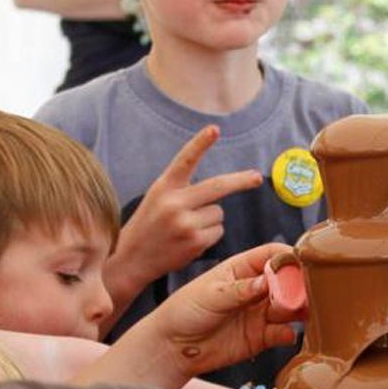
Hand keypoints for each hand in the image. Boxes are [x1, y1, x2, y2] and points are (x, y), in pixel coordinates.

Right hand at [110, 126, 263, 290]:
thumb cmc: (148, 225)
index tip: (214, 129)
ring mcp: (185, 223)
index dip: (200, 143)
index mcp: (164, 187)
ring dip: (210, 218)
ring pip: (218, 212)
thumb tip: (223, 188)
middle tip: (257, 177)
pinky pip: (218, 231)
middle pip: (218, 186)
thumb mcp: (157, 198)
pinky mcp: (195, 242)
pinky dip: (210, 234)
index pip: (185, 160)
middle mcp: (174, 203)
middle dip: (241, 181)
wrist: (130, 259)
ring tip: (185, 228)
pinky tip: (189, 240)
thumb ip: (183, 190)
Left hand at [145, 243, 301, 381]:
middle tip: (303, 293)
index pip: (272, 255)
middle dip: (299, 286)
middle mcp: (257, 289)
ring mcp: (261, 313)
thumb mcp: (211, 295)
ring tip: (298, 312)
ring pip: (290, 308)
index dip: (289, 257)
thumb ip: (240, 290)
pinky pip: (283, 333)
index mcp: (242, 268)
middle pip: (288, 282)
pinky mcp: (262, 337)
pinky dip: (289, 333)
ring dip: (298, 309)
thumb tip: (267, 282)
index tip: (303, 263)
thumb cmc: (185, 311)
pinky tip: (286, 334)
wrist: (173, 347)